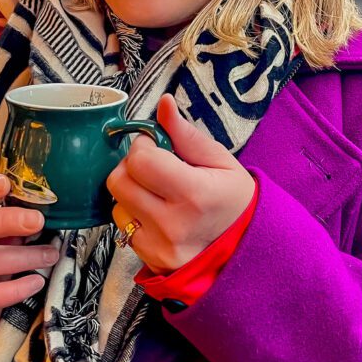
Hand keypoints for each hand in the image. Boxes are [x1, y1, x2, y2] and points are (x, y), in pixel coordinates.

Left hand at [106, 94, 255, 272]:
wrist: (244, 248)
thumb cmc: (234, 200)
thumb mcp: (220, 161)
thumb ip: (186, 134)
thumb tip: (163, 103)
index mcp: (194, 194)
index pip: (141, 160)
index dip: (144, 146)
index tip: (157, 146)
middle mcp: (173, 224)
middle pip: (119, 181)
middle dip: (131, 166)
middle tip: (153, 166)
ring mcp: (159, 245)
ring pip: (117, 204)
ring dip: (131, 192)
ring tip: (157, 192)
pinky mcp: (150, 258)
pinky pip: (122, 227)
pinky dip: (134, 215)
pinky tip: (157, 214)